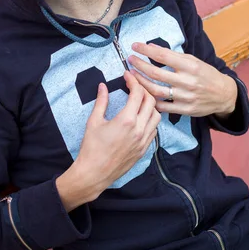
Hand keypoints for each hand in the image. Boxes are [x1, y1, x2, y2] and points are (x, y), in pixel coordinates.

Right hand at [56, 71, 159, 210]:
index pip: (138, 93)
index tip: (127, 76)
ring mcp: (143, 140)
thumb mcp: (94, 121)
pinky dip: (151, 120)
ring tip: (139, 101)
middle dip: (143, 90)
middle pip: (151, 101)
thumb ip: (101, 101)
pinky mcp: (144, 149)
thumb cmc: (91, 148)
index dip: (133, 81)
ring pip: (157, 116)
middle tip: (134, 86)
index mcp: (126, 120)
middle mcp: (139, 129)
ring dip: (150, 105)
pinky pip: (154, 130)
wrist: (94, 173)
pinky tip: (140, 118)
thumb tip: (103, 86)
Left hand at [128, 42, 236, 118]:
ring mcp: (186, 97)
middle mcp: (188, 82)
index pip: (163, 56)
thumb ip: (173, 55)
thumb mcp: (194, 60)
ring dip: (141, 82)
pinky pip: (163, 106)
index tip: (135, 46)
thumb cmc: (206, 74)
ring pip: (156, 91)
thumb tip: (151, 47)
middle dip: (139, 65)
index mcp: (191, 66)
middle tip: (130, 60)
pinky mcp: (185, 110)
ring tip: (132, 75)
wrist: (224, 95)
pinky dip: (151, 100)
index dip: (146, 50)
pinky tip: (143, 93)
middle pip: (156, 73)